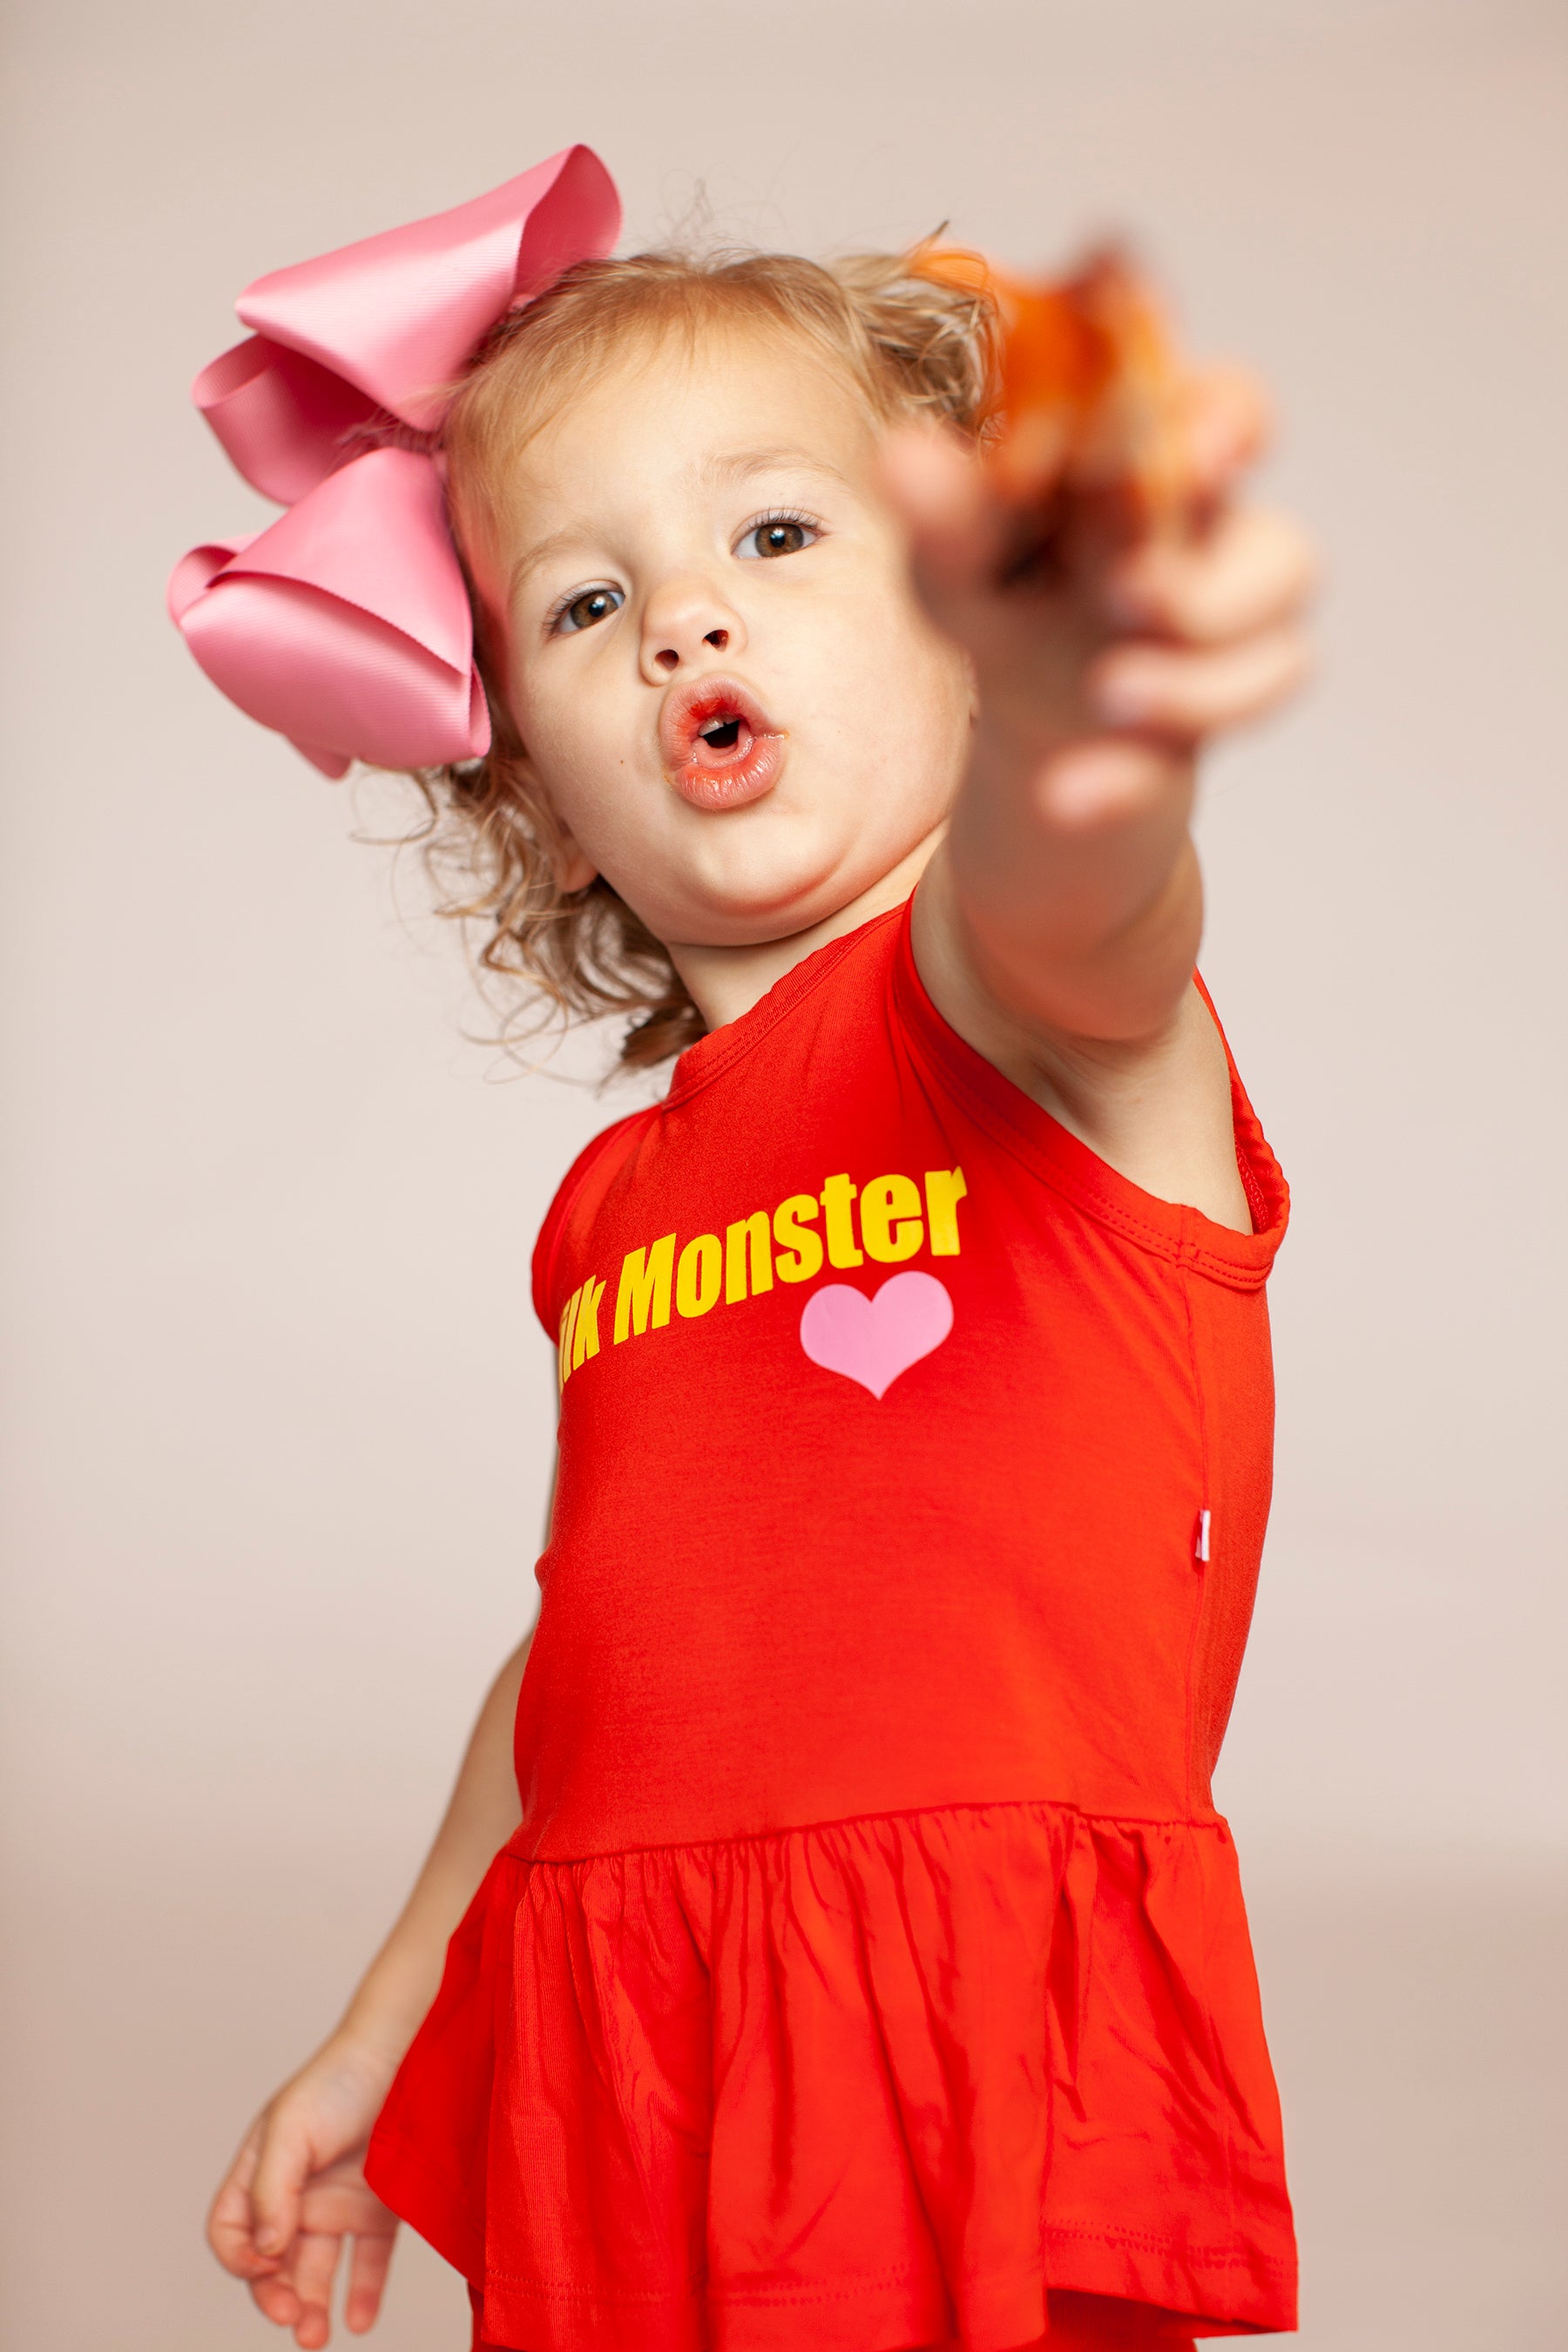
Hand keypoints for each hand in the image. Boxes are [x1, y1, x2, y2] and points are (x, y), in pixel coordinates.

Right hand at [208, 2034, 400, 2346]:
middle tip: (296, 2322)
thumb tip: (266, 2251)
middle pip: (273, 2263)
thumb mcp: (290, 2128)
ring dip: (312, 2307)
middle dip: (277, 2298)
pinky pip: (368, 2262)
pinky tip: (360, 2320)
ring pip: (316, 2272)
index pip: (231, 2232)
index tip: (266, 2265)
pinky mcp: (380, 2209)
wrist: (408, 2052)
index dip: (239, 2258)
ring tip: (319, 2335)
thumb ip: (271, 2190)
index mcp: (264, 2172)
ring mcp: (339, 2203)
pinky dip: (362, 2294)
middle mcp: (297, 2194)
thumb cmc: (341, 2080)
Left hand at [884, 365, 1315, 827]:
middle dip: (1209, 582)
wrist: (1033, 727)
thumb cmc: (1006, 600)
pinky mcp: (1210, 725)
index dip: (1231, 421)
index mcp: (1154, 471)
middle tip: (1126, 595)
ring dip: (1191, 684)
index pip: (1227, 412)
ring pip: (1277, 652)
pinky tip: (1065, 794)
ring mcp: (1230, 644)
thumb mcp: (957, 563)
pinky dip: (1128, 780)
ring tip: (1106, 695)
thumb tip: (904, 454)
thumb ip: (945, 517)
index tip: (1198, 450)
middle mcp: (1215, 551)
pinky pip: (1203, 760)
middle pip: (1280, 550)